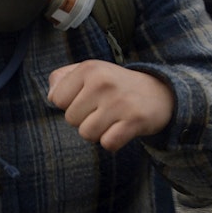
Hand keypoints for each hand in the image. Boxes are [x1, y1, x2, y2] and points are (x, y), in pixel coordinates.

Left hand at [47, 60, 175, 152]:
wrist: (160, 93)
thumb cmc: (115, 85)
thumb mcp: (89, 71)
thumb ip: (62, 78)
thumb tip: (51, 96)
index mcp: (89, 68)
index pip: (56, 99)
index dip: (69, 104)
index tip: (86, 99)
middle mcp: (103, 83)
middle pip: (71, 119)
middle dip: (83, 119)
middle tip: (102, 110)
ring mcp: (120, 102)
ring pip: (87, 134)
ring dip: (97, 133)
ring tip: (111, 120)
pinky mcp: (135, 121)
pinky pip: (108, 143)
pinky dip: (112, 142)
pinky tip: (121, 130)